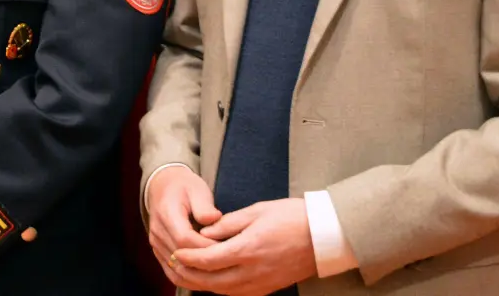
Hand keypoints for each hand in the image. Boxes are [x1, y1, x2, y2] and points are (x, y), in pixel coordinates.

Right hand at [145, 165, 220, 287]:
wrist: (164, 187)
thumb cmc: (184, 187)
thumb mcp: (197, 189)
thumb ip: (204, 206)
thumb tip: (214, 219)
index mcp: (166, 213)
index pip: (185, 239)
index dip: (206, 247)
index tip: (227, 249)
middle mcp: (157, 231)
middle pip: (181, 257)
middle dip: (206, 263)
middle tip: (229, 265)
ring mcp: (156, 243)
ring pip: (176, 269)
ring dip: (198, 275)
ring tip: (220, 274)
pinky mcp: (158, 251)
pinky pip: (172, 272)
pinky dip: (189, 278)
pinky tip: (206, 278)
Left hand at [170, 197, 317, 295]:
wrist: (324, 236)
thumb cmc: (292, 217)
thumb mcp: (256, 211)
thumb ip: (227, 224)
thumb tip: (204, 233)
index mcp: (248, 249)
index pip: (209, 260)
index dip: (188, 258)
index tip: (175, 251)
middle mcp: (253, 271)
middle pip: (212, 281)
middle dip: (189, 274)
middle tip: (174, 264)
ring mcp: (261, 283)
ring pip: (223, 291)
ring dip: (202, 284)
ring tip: (187, 273)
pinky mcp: (268, 288)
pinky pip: (237, 293)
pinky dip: (220, 288)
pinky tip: (211, 279)